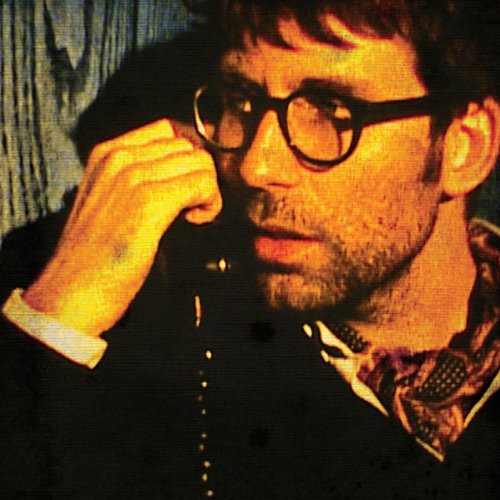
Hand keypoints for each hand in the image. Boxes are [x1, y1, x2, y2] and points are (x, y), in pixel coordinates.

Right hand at [24, 120, 221, 336]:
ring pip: (201, 162)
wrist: (71, 291)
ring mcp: (132, 177)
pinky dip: (210, 204)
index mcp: (107, 154)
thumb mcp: (108, 203)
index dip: (189, 157)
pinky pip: (202, 185)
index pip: (169, 129)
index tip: (188, 185)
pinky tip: (194, 221)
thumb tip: (179, 174)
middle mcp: (119, 158)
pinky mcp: (147, 202)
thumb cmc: (93, 256)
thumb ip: (136, 180)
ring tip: (194, 215)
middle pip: (189, 145)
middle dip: (201, 174)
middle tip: (193, 205)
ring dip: (208, 190)